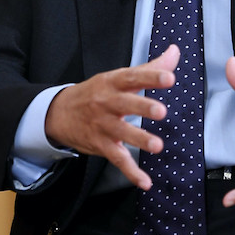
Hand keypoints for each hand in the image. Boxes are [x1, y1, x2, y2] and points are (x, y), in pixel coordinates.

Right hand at [45, 44, 179, 190]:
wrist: (59, 112)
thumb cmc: (96, 92)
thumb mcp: (118, 77)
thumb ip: (150, 67)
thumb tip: (175, 52)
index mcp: (113, 82)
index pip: (133, 77)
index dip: (151, 76)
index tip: (169, 77)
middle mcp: (106, 102)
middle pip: (125, 104)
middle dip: (143, 107)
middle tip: (161, 111)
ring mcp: (102, 125)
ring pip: (121, 133)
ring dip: (139, 140)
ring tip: (157, 146)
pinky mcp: (100, 145)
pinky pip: (117, 159)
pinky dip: (131, 172)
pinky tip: (145, 182)